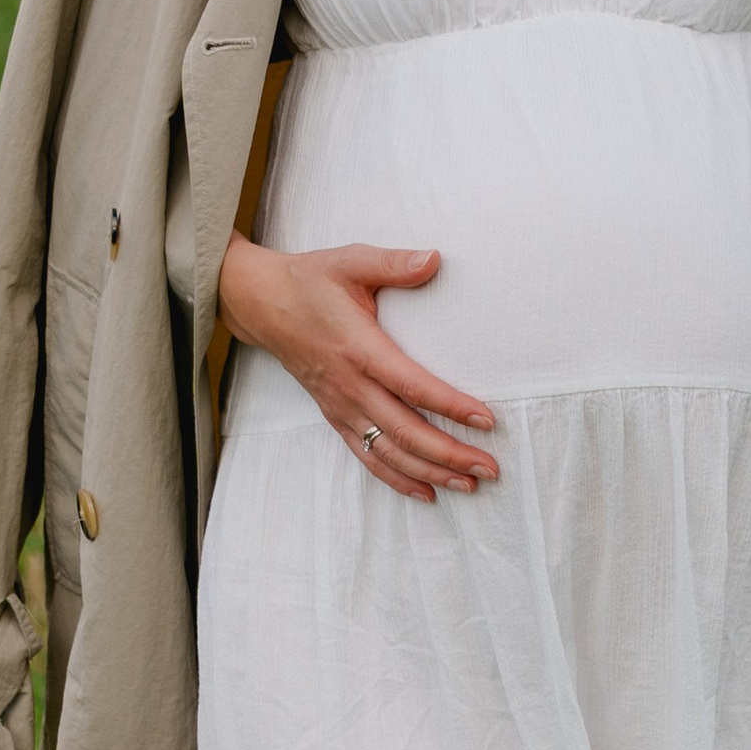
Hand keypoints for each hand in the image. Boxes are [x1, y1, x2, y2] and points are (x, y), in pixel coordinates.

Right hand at [218, 235, 498, 501]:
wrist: (260, 303)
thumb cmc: (311, 281)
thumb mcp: (351, 261)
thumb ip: (394, 263)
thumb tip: (435, 259)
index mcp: (359, 349)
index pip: (412, 386)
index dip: (451, 406)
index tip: (486, 420)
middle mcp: (350, 386)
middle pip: (405, 432)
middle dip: (450, 454)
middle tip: (490, 468)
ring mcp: (340, 406)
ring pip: (388, 452)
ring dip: (430, 472)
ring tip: (469, 484)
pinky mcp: (334, 415)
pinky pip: (366, 456)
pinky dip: (397, 478)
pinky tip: (427, 491)